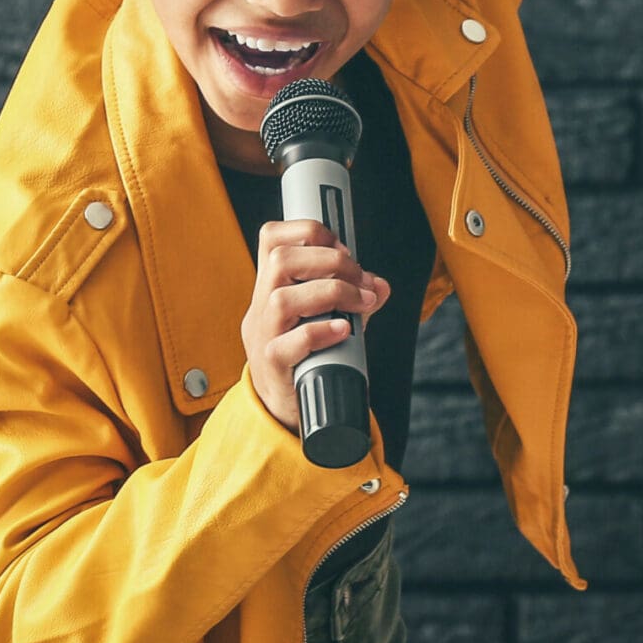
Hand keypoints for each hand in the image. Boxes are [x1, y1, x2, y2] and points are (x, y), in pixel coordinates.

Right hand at [241, 218, 392, 432]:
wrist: (286, 411)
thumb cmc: (306, 360)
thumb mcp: (326, 322)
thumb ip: (353, 302)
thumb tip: (380, 285)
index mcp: (269, 290)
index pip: (271, 239)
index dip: (307, 231)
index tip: (341, 247)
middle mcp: (261, 309)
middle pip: (279, 261)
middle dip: (329, 261)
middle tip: (359, 278)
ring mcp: (263, 337)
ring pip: (282, 299)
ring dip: (331, 293)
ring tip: (360, 302)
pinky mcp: (273, 367)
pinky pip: (289, 345)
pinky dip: (321, 331)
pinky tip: (345, 329)